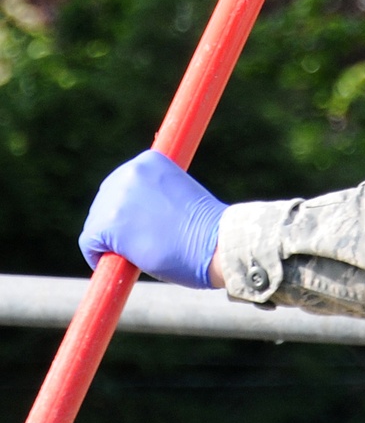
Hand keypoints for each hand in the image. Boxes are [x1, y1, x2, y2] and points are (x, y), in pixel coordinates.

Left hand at [79, 150, 226, 288]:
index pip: (122, 184)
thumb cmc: (204, 227)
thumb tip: (135, 214)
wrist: (215, 241)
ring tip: (138, 254)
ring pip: (96, 224)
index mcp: (149, 159)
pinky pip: (89, 243)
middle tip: (137, 245)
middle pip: (103, 202)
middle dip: (115, 225)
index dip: (126, 209)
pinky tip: (122, 263)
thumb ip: (153, 194)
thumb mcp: (177, 194)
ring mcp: (117, 197)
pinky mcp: (108, 224)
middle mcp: (129, 171)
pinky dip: (98, 257)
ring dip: (110, 242)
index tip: (136, 226)